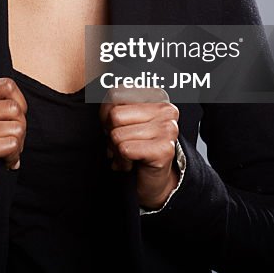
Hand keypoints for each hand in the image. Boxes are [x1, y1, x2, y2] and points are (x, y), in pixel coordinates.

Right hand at [0, 78, 27, 212]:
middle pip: (14, 109)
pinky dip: (13, 156)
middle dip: (19, 127)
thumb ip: (5, 99)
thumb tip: (20, 103)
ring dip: (17, 144)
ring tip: (2, 151)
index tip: (7, 120)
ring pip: (16, 127)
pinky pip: (12, 145)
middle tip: (5, 140)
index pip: (7, 86)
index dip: (19, 104)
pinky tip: (1, 161)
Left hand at [99, 87, 179, 209]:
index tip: (114, 126)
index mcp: (156, 96)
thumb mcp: (123, 120)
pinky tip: (132, 163)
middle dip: (111, 133)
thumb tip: (105, 109)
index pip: (116, 93)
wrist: (153, 179)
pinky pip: (125, 149)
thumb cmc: (136, 145)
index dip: (106, 114)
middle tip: (121, 143)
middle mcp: (166, 110)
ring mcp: (168, 129)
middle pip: (114, 115)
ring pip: (118, 135)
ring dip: (116, 150)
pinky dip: (122, 160)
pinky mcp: (165, 150)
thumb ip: (113, 106)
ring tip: (127, 154)